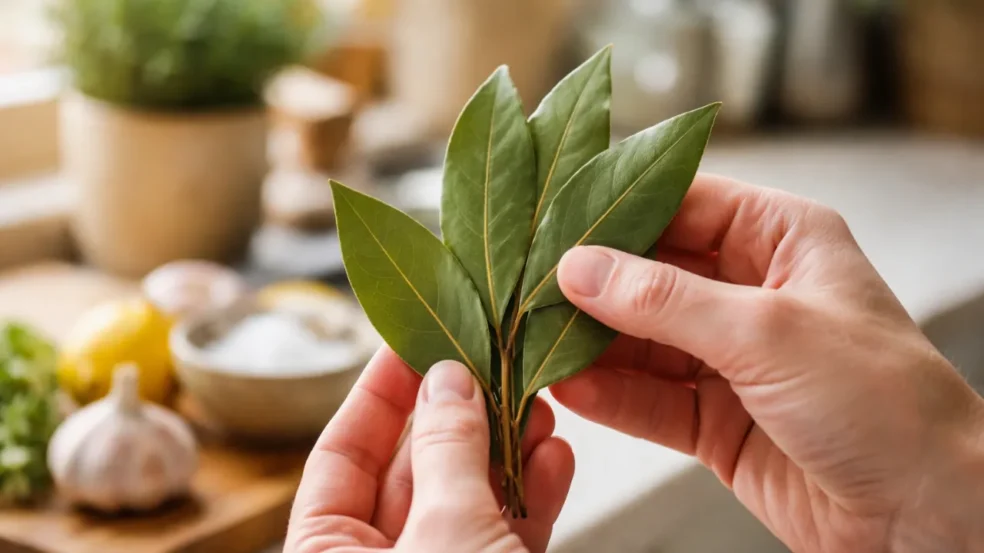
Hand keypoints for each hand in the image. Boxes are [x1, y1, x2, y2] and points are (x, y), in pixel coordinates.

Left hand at [284, 347, 574, 552]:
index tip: (412, 340)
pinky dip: (532, 496)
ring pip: (466, 498)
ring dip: (506, 450)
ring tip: (535, 403)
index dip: (378, 392)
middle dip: (460, 416)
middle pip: (413, 469)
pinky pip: (503, 532)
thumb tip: (450, 381)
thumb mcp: (447, 531)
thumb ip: (448, 450)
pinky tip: (553, 455)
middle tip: (490, 363)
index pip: (341, 454)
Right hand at [549, 174, 983, 552]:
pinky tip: (568, 390)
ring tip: (533, 341)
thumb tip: (579, 268)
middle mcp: (751, 292)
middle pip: (651, 275)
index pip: (682, 203)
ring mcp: (731, 358)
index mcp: (781, 240)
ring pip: (642, 341)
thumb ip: (665, 302)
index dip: (617, 209)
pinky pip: (650, 400)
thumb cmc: (885, 403)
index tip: (553, 221)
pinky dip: (610, 397)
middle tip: (528, 289)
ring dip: (590, 345)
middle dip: (592, 285)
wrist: (928, 517)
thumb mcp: (768, 332)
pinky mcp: (716, 420)